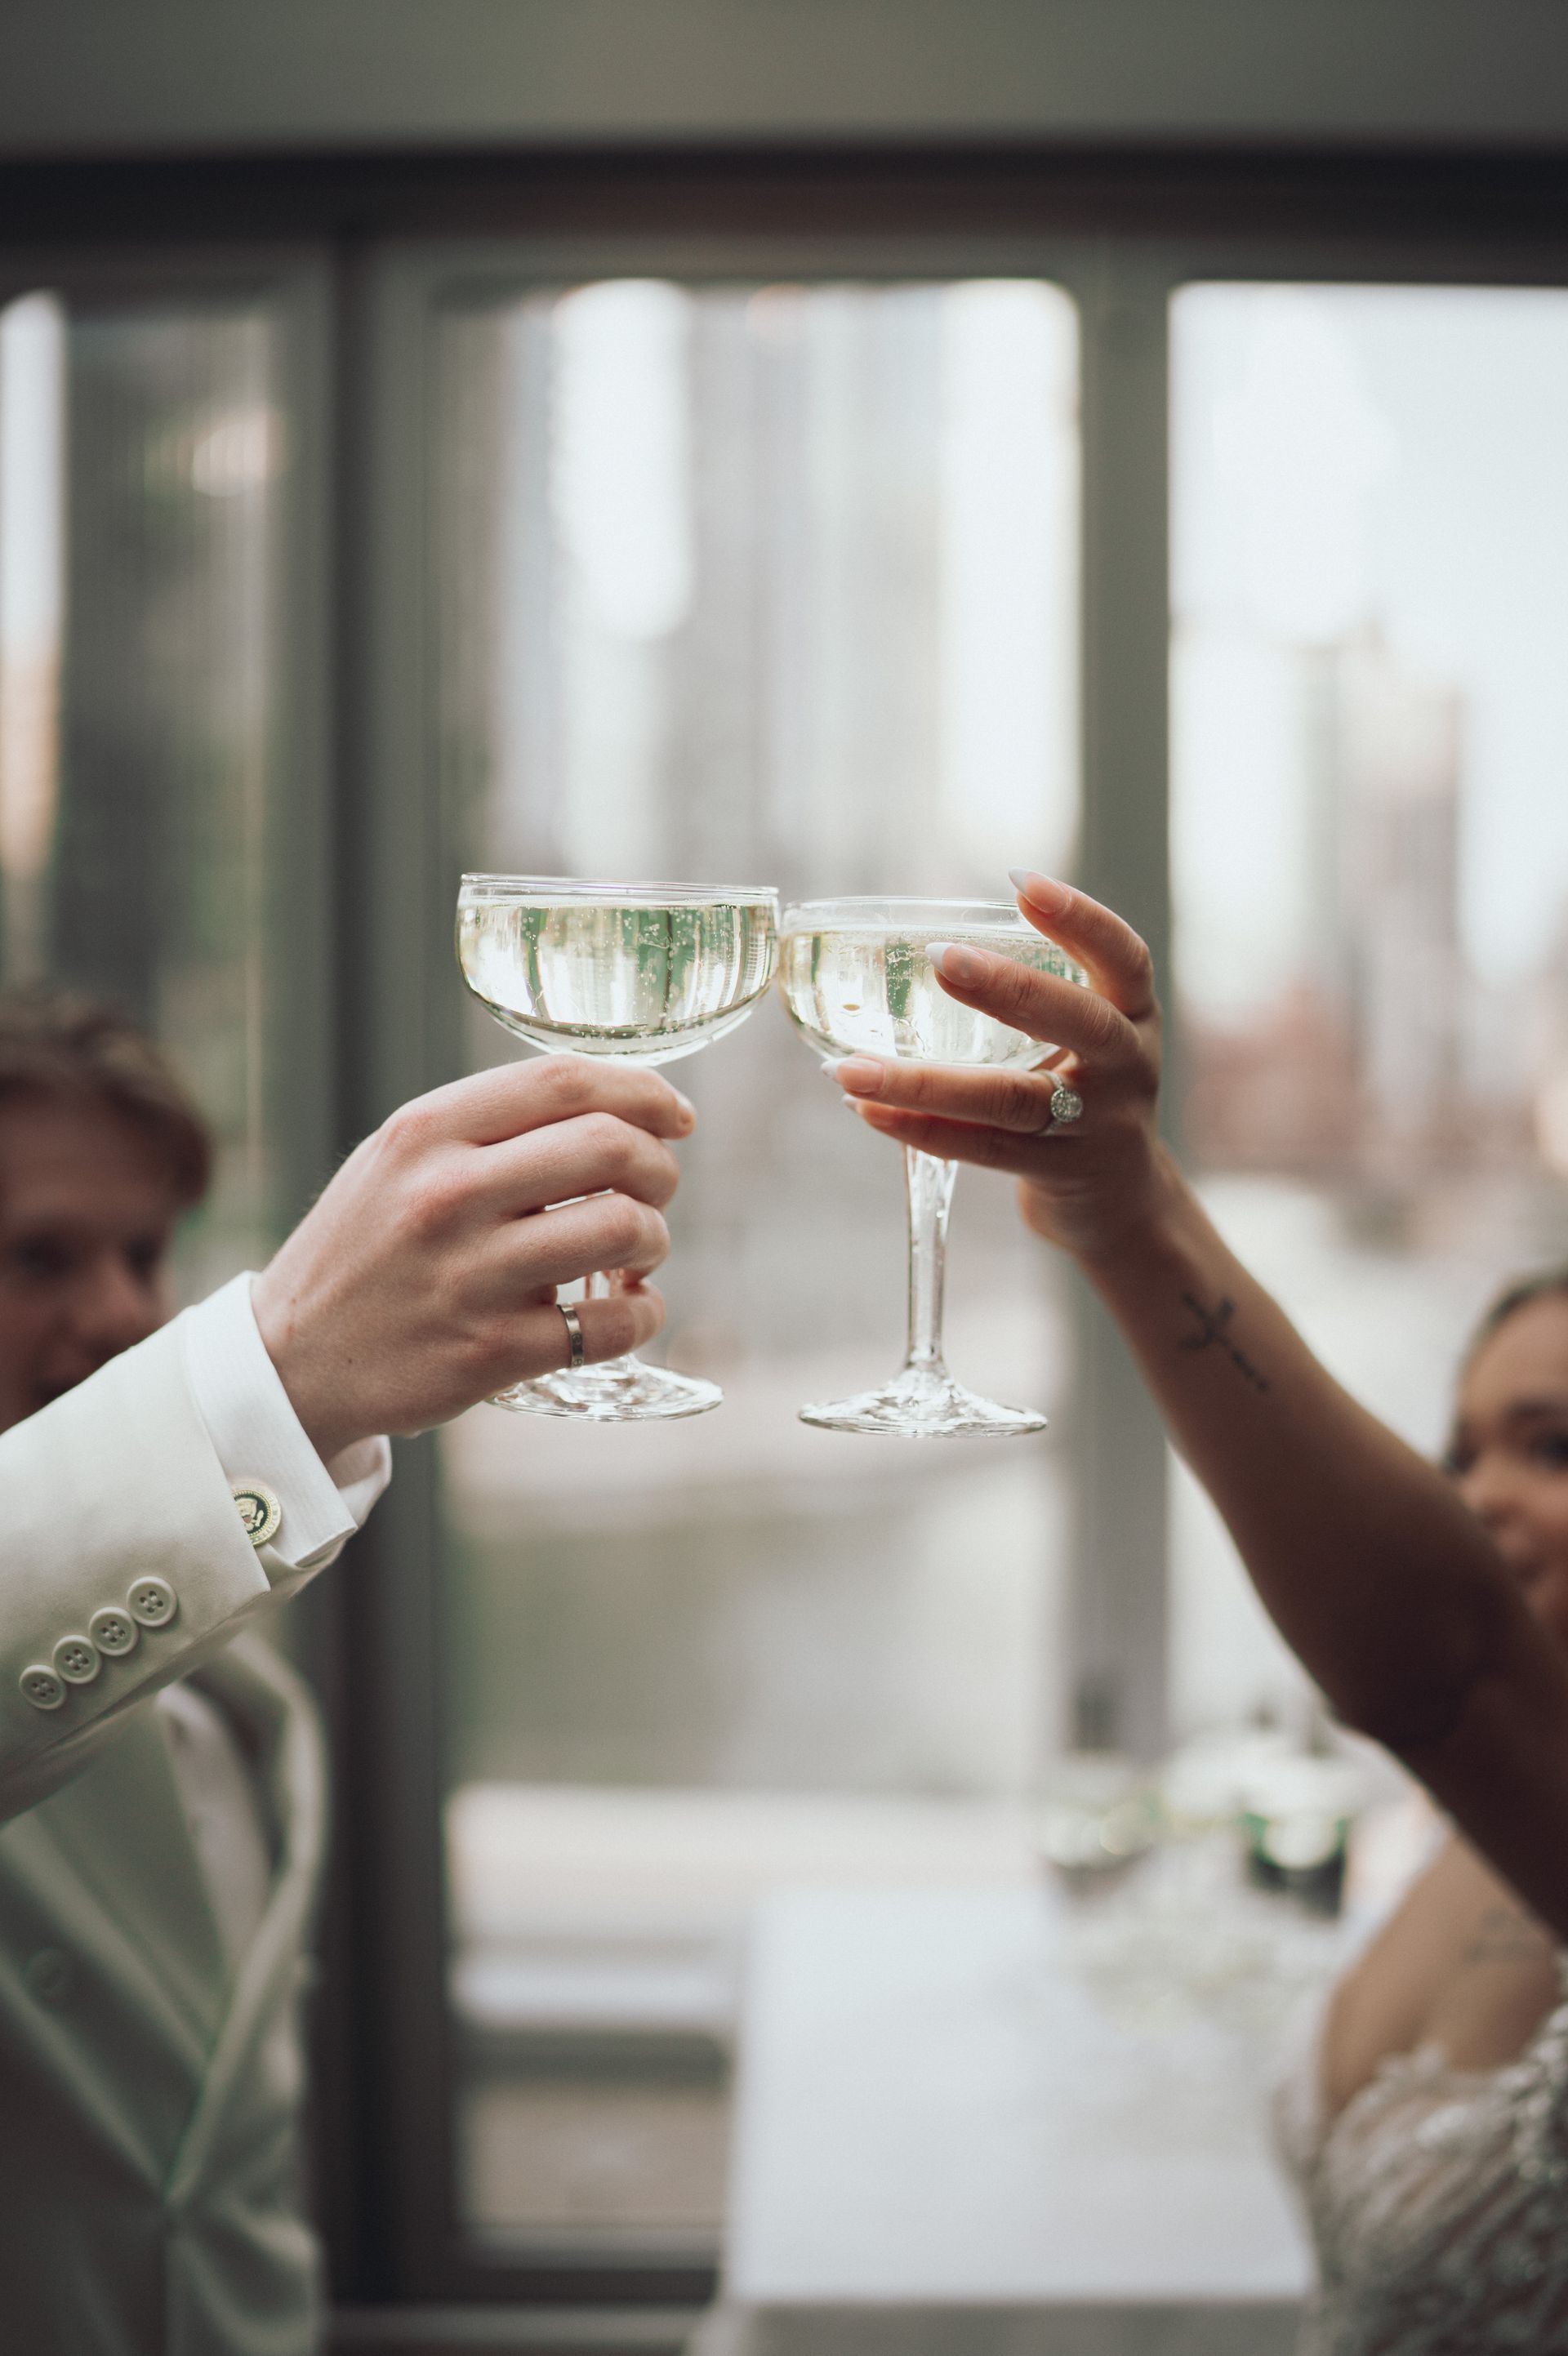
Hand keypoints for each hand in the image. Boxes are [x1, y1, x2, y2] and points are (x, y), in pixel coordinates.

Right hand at [252, 1055, 693, 1457]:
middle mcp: (448, 1196)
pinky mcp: (492, 1353)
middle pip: (611, 1148)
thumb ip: (491, 1126)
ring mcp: (471, 1277)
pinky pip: (612, 1325)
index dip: (644, 1091)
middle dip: (660, 1167)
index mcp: (427, 1132)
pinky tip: (625, 1311)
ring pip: (624, 1229)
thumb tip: (616, 1108)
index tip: (676, 1115)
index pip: (565, 1082)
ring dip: (655, 1239)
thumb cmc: (368, 1249)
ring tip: (635, 1254)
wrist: (294, 1361)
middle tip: (656, 1190)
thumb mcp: (399, 1160)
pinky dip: (641, 1316)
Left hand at [830, 872, 1170, 1263]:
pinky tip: (869, 1109)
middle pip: (1080, 1022)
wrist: (1121, 1198)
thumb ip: (1032, 997)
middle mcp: (1127, 1066)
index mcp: (1133, 1015)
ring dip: (926, 1082)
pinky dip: (922, 1129)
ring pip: (1012, 1099)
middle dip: (1010, 988)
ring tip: (852, 1068)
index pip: (1123, 958)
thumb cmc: (1080, 1093)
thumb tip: (910, 946)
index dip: (1080, 919)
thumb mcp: (1083, 1037)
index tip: (1020, 884)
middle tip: (941, 959)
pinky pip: (986, 1151)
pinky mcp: (1061, 1174)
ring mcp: (1098, 1126)